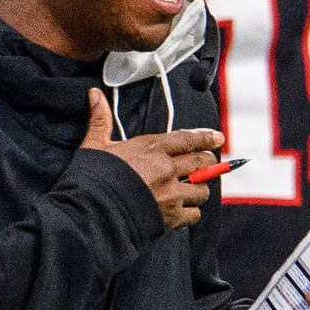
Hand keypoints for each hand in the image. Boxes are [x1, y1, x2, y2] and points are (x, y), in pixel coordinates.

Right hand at [79, 88, 222, 229]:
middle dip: (207, 162)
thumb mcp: (95, 145)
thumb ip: (101, 120)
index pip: (187, 139)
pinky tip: (185, 211)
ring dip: (199, 188)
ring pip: (201, 189)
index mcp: (151, 148)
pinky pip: (194, 214)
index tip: (218, 137)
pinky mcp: (171, 217)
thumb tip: (94, 93)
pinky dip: (192, 212)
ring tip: (194, 189)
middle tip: (209, 164)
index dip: (205, 137)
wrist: (91, 212)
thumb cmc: (92, 177)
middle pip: (201, 162)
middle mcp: (166, 168)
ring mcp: (171, 193)